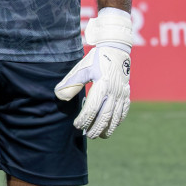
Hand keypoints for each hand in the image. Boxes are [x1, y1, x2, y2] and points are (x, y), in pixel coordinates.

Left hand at [55, 8, 132, 138]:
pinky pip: (124, 110)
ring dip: (109, 127)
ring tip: (101, 136)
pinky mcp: (127, 93)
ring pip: (117, 115)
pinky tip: (113, 126)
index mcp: (102, 85)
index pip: (92, 108)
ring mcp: (122, 93)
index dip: (84, 119)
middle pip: (106, 115)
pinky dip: (119, 119)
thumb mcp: (81, 68)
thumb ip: (71, 83)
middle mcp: (114, 91)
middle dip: (96, 127)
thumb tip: (59, 96)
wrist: (116, 50)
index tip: (77, 125)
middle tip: (88, 135)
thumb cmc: (96, 59)